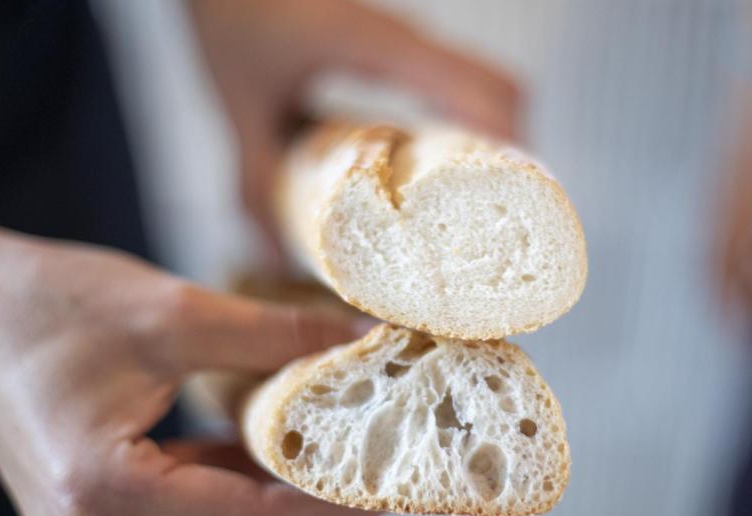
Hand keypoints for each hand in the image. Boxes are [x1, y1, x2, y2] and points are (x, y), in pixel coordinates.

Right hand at [0, 211, 374, 515]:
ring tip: (344, 481)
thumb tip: (359, 342)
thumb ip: (276, 336)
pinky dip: (241, 507)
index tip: (385, 481)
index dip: (329, 508)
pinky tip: (282, 469)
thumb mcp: (176, 311)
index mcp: (102, 491)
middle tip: (379, 488)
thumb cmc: (53, 303)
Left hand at [190, 0, 520, 267]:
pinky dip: (478, 119)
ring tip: (488, 200)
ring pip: (491, 81)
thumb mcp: (239, 102)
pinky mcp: (405, 44)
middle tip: (505, 217)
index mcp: (377, 47)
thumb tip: (269, 255)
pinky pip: (464, 79)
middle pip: (502, 89)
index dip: (504, 147)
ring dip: (502, 136)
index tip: (511, 203)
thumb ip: (253, 177)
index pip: (470, 90)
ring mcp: (411, 39)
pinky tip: (453, 161)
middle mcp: (407, 38)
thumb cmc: (234, 11)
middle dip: (518, 154)